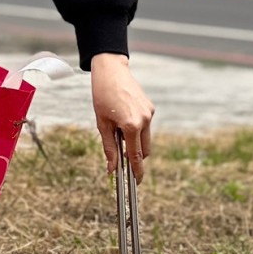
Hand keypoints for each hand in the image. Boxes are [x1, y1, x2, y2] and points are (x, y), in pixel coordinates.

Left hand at [92, 53, 152, 177]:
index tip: (136, 183)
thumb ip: (109, 147)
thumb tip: (111, 168)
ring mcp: (149, 113)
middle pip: (144, 150)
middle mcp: (144, 120)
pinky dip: (137, 129)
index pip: (136, 156)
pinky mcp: (150, 107)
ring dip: (135, 142)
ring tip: (117, 129)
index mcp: (131, 125)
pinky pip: (145, 126)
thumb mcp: (102, 124)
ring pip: (146, 138)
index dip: (136, 171)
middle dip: (135, 157)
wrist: (111, 71)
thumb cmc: (102, 96)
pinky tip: (123, 117)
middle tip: (119, 154)